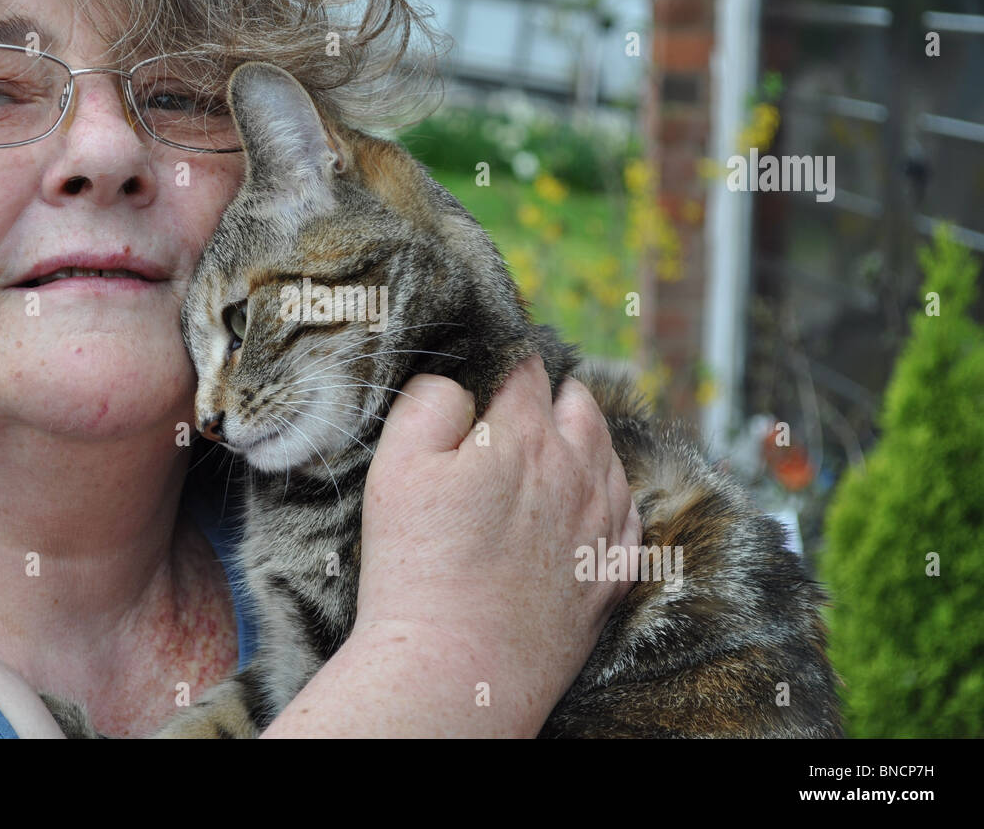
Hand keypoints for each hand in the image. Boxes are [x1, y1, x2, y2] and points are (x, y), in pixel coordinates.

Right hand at [352, 356, 640, 735]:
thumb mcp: (396, 467)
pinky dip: (607, 496)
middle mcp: (577, 469)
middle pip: (580, 401)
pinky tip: (580, 507)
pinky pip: (629, 512)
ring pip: (609, 453)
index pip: (527, 365)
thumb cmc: (417, 568)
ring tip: (546, 454)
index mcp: (524, 435)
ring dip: (583, 442)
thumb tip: (458, 382)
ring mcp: (603, 522)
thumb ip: (429, 403)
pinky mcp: (613, 571)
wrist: (456, 668)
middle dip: (550, 394)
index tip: (490, 366)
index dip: (506, 357)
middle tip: (516, 410)